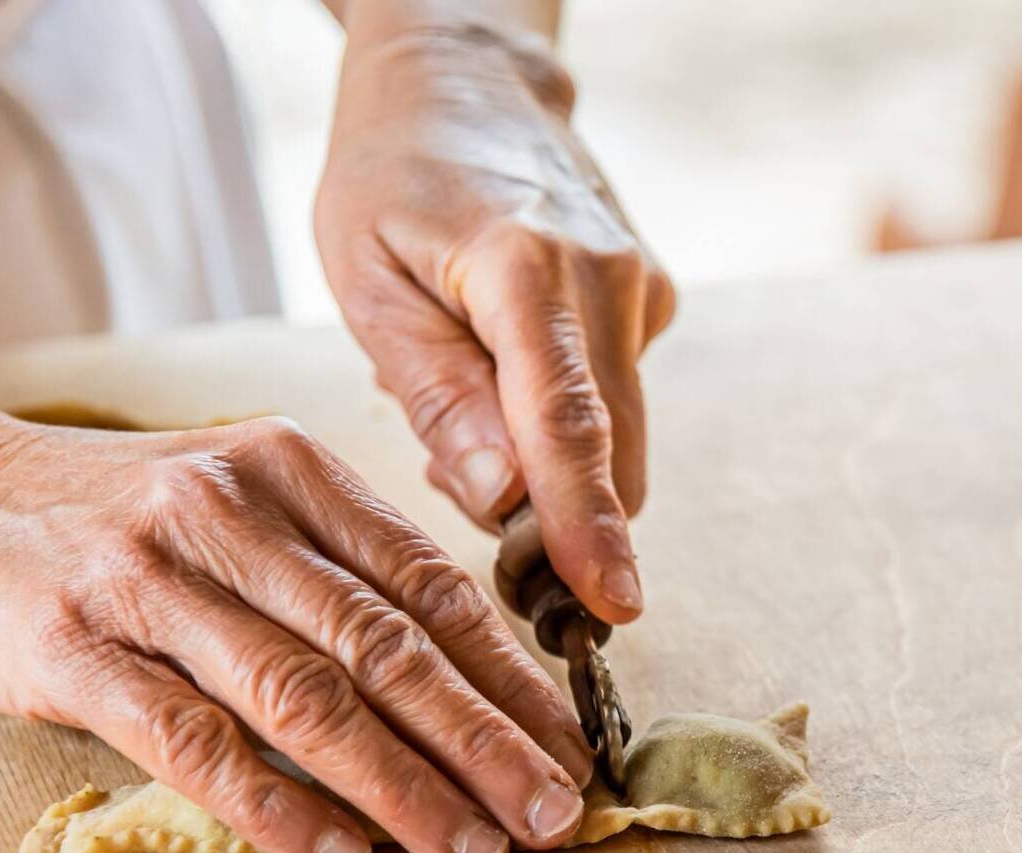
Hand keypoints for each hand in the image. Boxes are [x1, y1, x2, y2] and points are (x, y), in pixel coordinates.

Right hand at [0, 412, 597, 852]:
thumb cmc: (120, 517)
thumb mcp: (243, 497)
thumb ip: (341, 566)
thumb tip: (469, 675)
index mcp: (292, 471)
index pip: (429, 582)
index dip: (509, 675)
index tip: (570, 746)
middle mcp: (231, 512)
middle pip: (387, 644)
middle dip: (484, 740)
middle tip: (554, 813)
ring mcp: (150, 579)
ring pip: (306, 695)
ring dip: (403, 785)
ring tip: (472, 849)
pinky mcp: (77, 650)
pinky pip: (196, 741)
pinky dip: (277, 803)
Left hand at [315, 9, 673, 624]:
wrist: (467, 80)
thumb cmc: (393, 175)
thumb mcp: (367, 281)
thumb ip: (437, 394)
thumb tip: (500, 501)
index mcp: (526, 268)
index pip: (568, 424)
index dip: (587, 525)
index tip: (609, 604)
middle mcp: (608, 278)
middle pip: (610, 451)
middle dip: (559, 519)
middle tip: (480, 525)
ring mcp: (642, 288)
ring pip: (618, 436)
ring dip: (553, 468)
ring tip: (469, 412)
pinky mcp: (653, 300)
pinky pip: (617, 400)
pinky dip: (564, 421)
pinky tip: (503, 370)